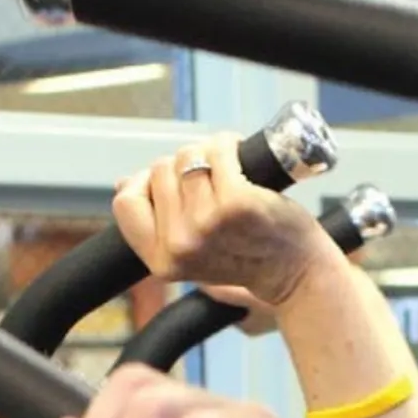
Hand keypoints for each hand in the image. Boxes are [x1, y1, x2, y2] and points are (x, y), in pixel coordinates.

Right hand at [113, 132, 346, 308]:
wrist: (293, 272)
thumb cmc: (245, 255)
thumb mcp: (191, 251)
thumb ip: (155, 221)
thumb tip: (124, 183)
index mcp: (161, 260)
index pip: (126, 203)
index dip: (143, 184)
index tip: (167, 183)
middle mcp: (180, 244)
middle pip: (158, 172)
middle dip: (183, 167)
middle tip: (211, 181)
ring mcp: (207, 223)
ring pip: (187, 157)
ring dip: (208, 151)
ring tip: (228, 169)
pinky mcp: (236, 202)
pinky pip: (218, 151)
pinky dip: (228, 145)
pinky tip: (240, 157)